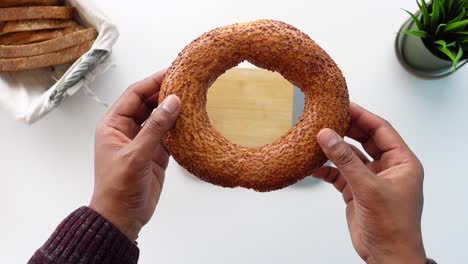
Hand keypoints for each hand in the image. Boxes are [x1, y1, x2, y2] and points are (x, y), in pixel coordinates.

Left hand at [90, 70, 180, 240]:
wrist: (122, 217)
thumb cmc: (118, 188)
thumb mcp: (136, 155)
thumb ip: (156, 127)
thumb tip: (173, 101)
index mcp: (113, 125)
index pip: (134, 95)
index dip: (152, 82)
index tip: (172, 72)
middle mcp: (127, 130)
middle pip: (148, 103)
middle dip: (165, 93)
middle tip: (186, 83)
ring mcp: (142, 142)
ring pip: (159, 118)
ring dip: (173, 110)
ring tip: (192, 98)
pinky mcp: (154, 154)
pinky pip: (168, 134)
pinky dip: (179, 128)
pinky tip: (191, 121)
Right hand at [314, 103, 426, 263]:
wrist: (387, 255)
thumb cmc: (393, 227)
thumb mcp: (368, 188)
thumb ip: (345, 160)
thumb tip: (328, 136)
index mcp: (402, 162)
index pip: (381, 130)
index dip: (362, 116)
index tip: (344, 105)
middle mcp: (387, 168)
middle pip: (365, 140)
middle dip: (346, 129)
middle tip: (327, 117)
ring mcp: (371, 180)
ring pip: (350, 156)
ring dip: (334, 150)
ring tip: (317, 139)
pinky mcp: (357, 191)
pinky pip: (340, 174)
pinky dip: (327, 170)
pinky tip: (315, 166)